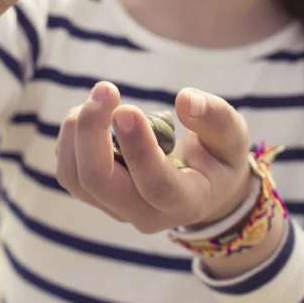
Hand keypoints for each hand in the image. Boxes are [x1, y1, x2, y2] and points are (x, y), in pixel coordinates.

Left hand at [55, 82, 253, 232]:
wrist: (204, 186)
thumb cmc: (219, 156)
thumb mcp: (232, 135)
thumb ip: (215, 117)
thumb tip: (184, 99)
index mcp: (187, 201)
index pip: (156, 184)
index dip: (137, 147)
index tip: (126, 108)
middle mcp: (148, 214)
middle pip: (101, 183)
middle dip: (92, 132)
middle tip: (105, 88)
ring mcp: (119, 208)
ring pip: (77, 180)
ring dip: (77, 133)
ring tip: (99, 97)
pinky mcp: (99, 197)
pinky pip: (71, 173)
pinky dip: (72, 138)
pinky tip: (91, 112)